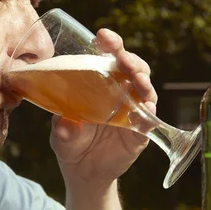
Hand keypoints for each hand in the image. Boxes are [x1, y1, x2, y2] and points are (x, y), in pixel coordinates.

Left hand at [50, 28, 157, 189]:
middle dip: (131, 60)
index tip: (102, 35)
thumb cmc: (70, 143)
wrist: (83, 174)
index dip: (111, 44)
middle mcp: (121, 93)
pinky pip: (149, 121)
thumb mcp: (61, 134)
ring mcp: (133, 112)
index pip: (110, 57)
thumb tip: (65, 125)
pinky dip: (149, 115)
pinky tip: (145, 109)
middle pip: (133, 68)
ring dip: (143, 82)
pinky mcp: (140, 133)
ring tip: (137, 81)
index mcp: (101, 84)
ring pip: (146, 90)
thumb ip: (62, 129)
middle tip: (123, 59)